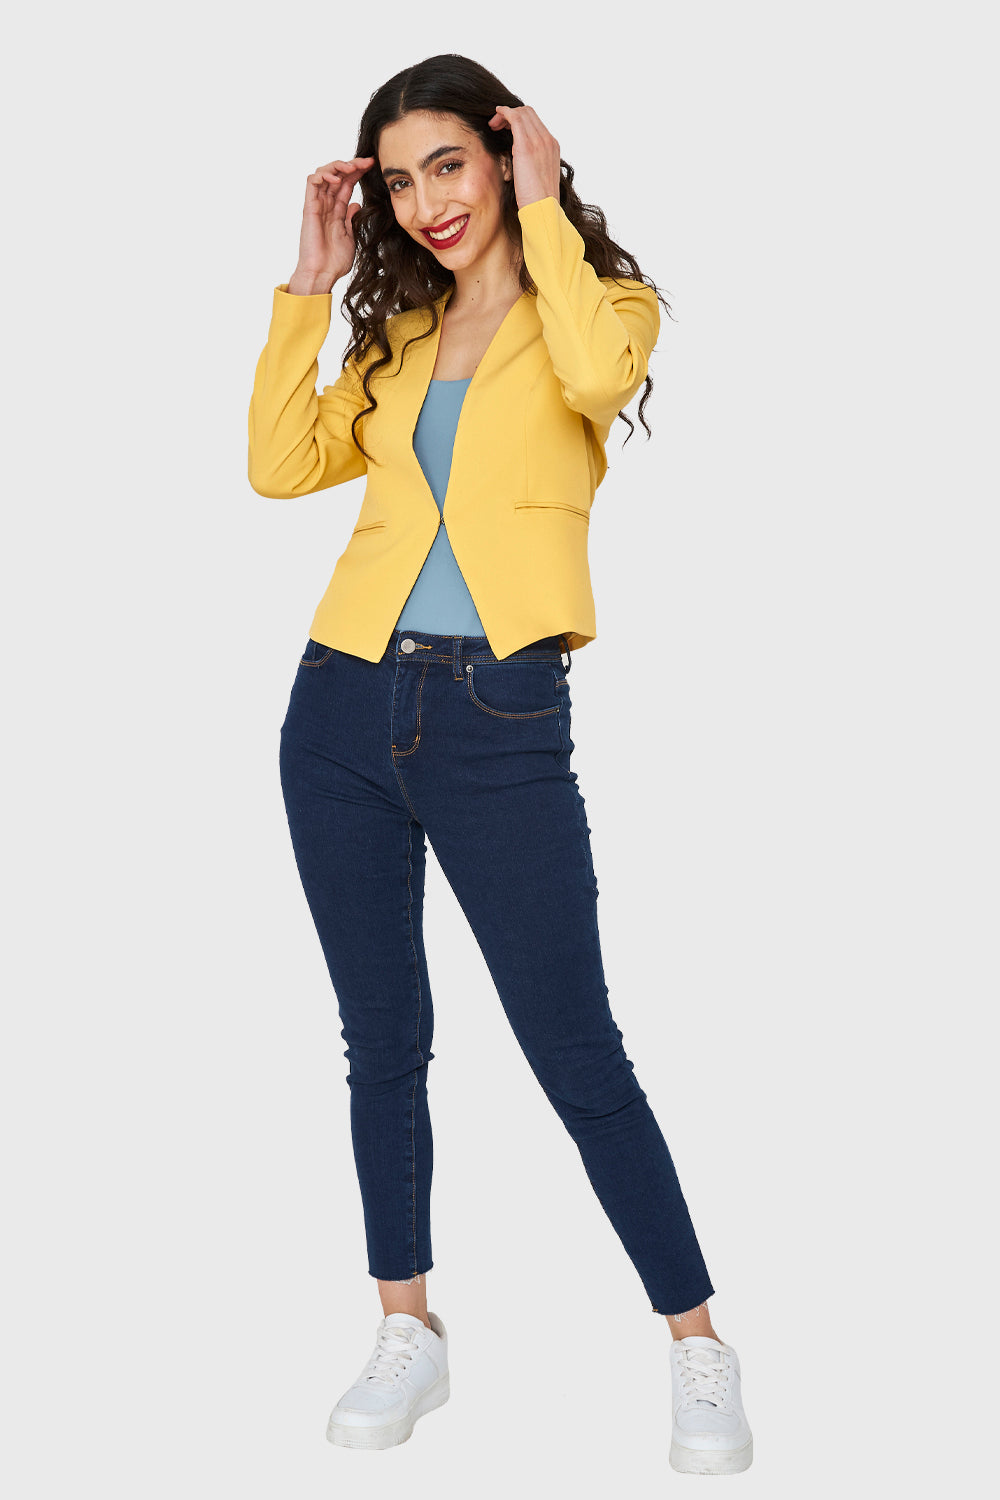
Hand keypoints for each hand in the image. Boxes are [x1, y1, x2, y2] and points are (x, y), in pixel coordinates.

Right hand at [293, 156, 376, 283]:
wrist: (323, 273)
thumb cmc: (334, 261)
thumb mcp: (350, 236)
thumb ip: (351, 219)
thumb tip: (356, 204)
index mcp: (336, 210)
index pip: (347, 183)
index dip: (358, 172)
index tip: (373, 165)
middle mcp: (326, 204)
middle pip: (338, 175)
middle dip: (353, 164)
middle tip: (367, 161)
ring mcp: (317, 205)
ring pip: (324, 173)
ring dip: (338, 165)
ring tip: (352, 167)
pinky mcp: (309, 207)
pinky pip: (312, 182)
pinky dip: (323, 175)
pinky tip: (337, 179)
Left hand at [487, 105, 560, 209]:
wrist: (543, 209)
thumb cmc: (538, 200)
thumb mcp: (539, 177)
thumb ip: (533, 163)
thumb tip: (520, 161)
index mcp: (552, 147)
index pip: (535, 123)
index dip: (519, 120)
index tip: (507, 129)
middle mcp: (548, 140)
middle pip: (529, 113)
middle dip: (511, 114)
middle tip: (497, 124)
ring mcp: (539, 141)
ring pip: (522, 112)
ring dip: (505, 115)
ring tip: (494, 125)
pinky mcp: (526, 146)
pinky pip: (515, 118)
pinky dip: (504, 113)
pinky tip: (495, 119)